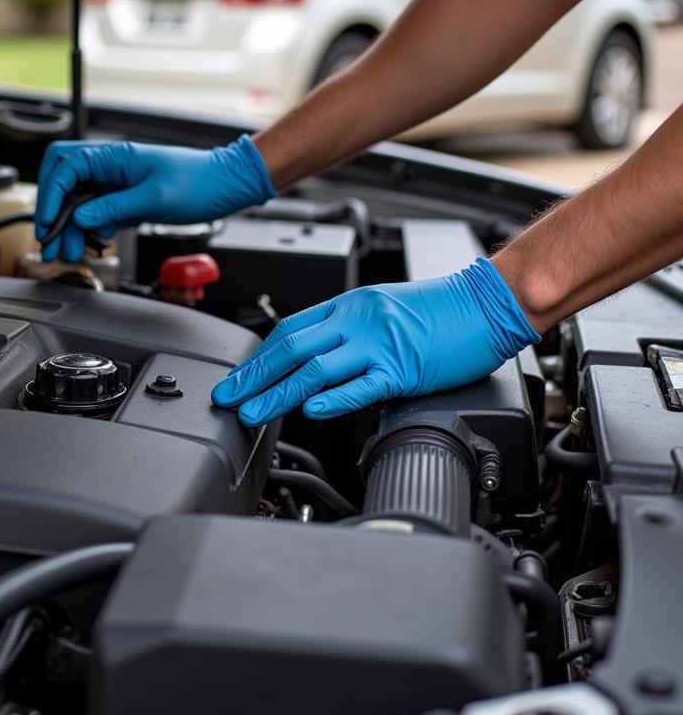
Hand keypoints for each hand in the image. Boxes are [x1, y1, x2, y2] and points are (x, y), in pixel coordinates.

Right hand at [34, 135, 274, 260]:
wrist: (226, 185)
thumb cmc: (198, 182)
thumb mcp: (155, 198)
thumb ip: (114, 207)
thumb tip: (81, 216)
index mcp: (115, 156)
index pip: (66, 167)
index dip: (51, 194)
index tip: (47, 222)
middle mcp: (111, 167)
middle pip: (64, 181)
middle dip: (53, 210)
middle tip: (51, 240)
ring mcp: (117, 184)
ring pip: (78, 201)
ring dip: (70, 226)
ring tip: (69, 252)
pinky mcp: (125, 200)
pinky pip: (97, 213)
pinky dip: (89, 229)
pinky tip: (92, 244)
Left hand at [211, 257, 538, 426]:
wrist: (487, 302)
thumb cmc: (441, 308)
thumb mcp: (382, 308)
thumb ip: (348, 330)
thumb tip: (316, 358)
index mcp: (349, 306)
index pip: (289, 330)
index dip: (259, 358)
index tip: (238, 378)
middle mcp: (357, 321)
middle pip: (291, 349)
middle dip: (254, 377)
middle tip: (228, 397)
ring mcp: (379, 343)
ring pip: (316, 369)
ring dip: (278, 393)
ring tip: (253, 413)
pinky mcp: (404, 367)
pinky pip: (361, 384)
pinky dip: (332, 398)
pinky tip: (310, 410)